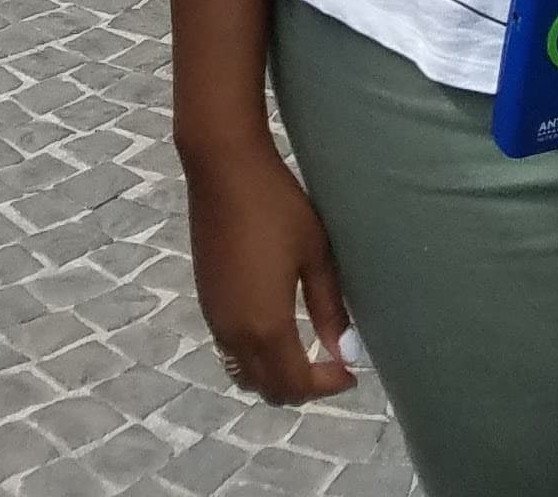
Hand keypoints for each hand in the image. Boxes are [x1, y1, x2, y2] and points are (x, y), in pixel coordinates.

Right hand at [182, 134, 353, 403]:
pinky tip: (276, 328)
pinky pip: (230, 353)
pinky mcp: (206, 302)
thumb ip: (329, 309)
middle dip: (302, 388)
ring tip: (306, 351)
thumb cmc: (277, 205)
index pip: (296, 384)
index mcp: (266, 326)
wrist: (223, 168)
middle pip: (268, 388)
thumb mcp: (315, 254)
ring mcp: (215, 319)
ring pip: (245, 374)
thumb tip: (346, 352)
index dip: (327, 386)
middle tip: (332, 365)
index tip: (351, 371)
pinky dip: (255, 358)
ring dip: (276, 375)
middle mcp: (235, 333)